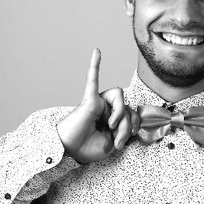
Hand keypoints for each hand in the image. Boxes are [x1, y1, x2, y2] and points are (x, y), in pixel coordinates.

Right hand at [57, 48, 139, 163]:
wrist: (69, 151)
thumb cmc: (87, 147)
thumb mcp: (112, 143)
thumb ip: (124, 131)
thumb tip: (133, 123)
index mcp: (114, 117)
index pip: (133, 114)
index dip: (133, 127)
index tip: (122, 143)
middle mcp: (108, 107)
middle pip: (129, 107)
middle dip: (127, 127)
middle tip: (118, 141)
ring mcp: (99, 102)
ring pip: (120, 96)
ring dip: (120, 114)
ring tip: (111, 125)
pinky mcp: (89, 100)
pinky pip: (92, 79)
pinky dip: (95, 65)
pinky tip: (96, 51)